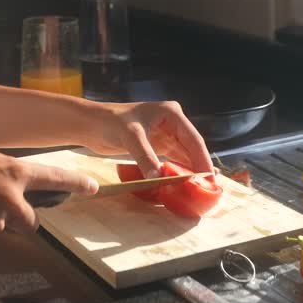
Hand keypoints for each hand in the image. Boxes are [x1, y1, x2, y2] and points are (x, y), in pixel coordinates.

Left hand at [81, 100, 212, 177]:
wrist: (92, 124)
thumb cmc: (111, 122)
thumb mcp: (131, 138)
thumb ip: (147, 158)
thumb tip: (160, 178)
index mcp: (171, 114)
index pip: (193, 139)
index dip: (203, 159)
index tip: (210, 178)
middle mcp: (171, 123)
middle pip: (191, 148)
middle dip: (200, 167)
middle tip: (210, 188)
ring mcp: (164, 134)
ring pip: (183, 155)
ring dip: (190, 170)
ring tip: (203, 189)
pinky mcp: (155, 145)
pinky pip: (171, 160)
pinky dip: (178, 171)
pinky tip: (185, 182)